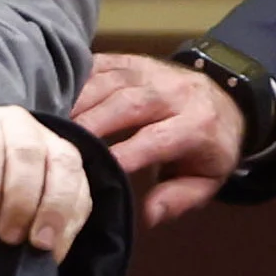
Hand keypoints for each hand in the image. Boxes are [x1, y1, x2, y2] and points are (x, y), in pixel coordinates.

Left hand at [0, 104, 94, 260]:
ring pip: (63, 166)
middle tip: (9, 237)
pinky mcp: (75, 164)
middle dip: (20, 202)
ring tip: (39, 244)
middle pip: (27, 154)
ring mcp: (51, 140)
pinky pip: (82, 189)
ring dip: (53, 209)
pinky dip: (70, 222)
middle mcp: (17, 123)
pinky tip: (55, 247)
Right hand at [69, 51, 245, 227]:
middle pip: (124, 104)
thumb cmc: (208, 148)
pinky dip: (74, 82)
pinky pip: (98, 66)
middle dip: (89, 126)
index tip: (89, 175)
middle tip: (57, 148)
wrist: (226, 100)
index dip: (120, 156)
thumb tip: (147, 215)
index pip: (153, 140)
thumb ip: (178, 199)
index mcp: (195, 124)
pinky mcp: (130, 60)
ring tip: (49, 126)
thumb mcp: (207, 181)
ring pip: (107, 83)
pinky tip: (54, 100)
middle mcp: (171, 92)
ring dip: (75, 104)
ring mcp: (148, 71)